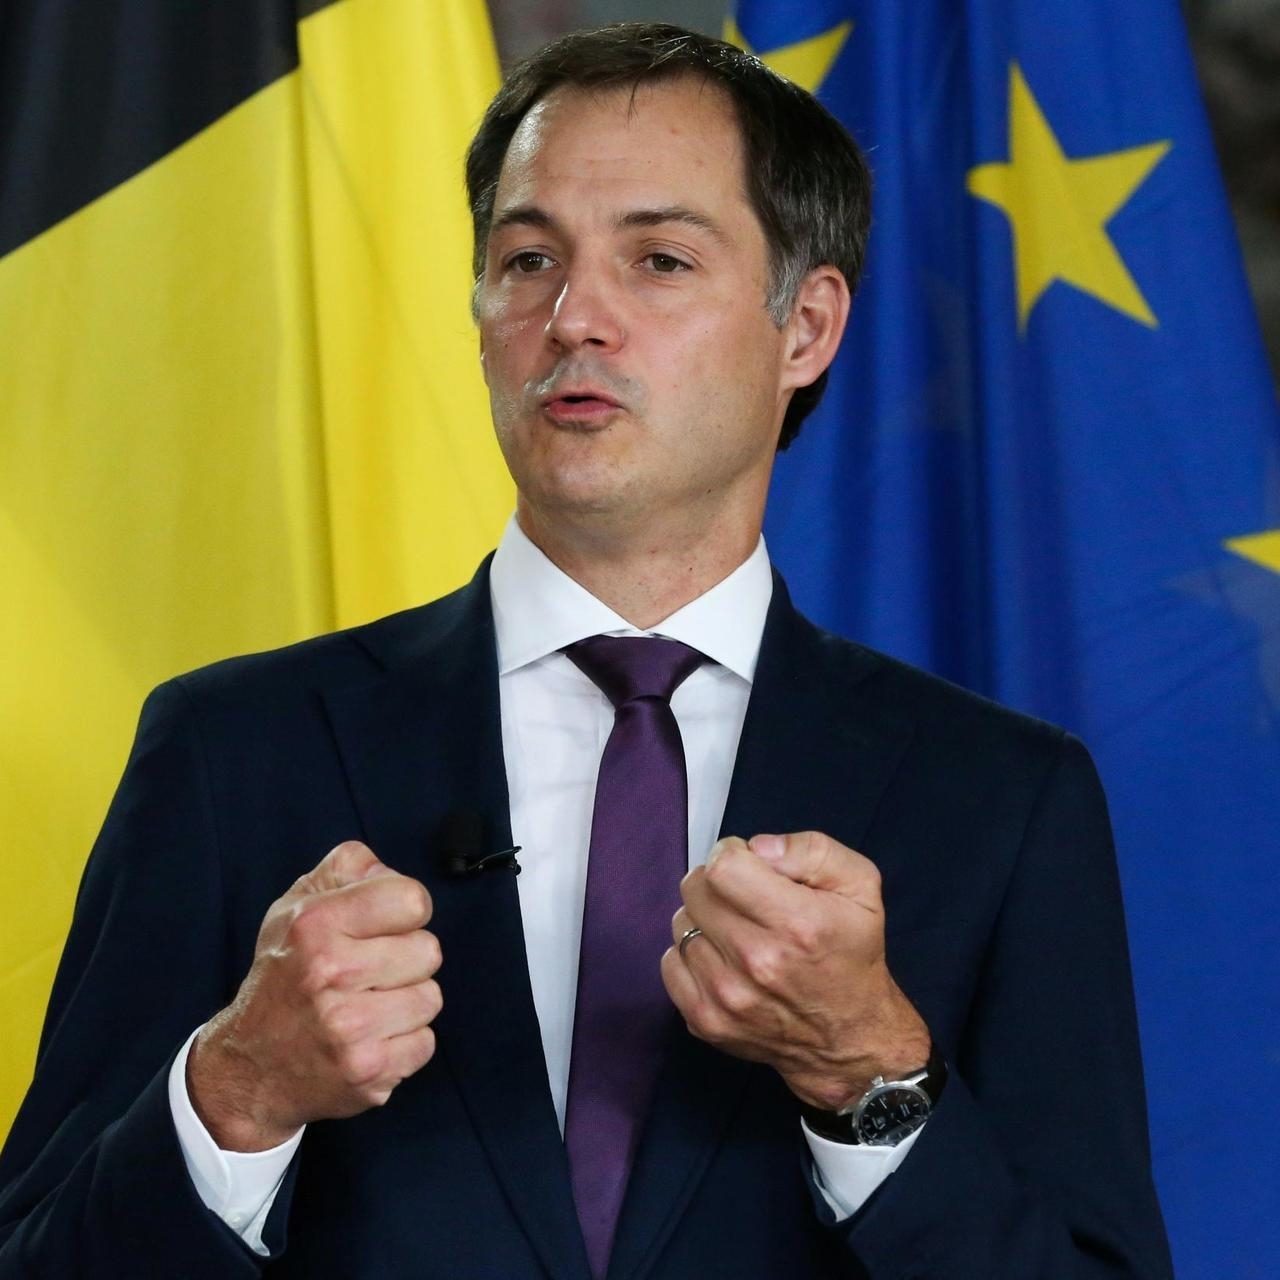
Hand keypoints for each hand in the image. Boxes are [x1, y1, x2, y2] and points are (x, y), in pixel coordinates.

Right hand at [187, 841, 441, 1150]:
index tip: (388, 924)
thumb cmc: (284, 976)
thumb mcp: (294, 906)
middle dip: (406, 959)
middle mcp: (331, 973)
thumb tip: (389, 871)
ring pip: (431, 997)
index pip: (411, 899)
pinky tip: (371, 1038)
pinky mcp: (368, 1072)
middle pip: (429, 950)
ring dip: (407, 1002)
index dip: (407, 910)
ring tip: (369, 1006)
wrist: (250, 1068)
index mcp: (315, 925)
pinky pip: (425, 1042)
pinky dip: (404, 1043)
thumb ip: (346, 869)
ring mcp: (349, 1027)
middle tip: (372, 972)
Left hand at [661, 831, 929, 1110]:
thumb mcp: (860, 885)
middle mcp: (757, 962)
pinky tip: (722, 958)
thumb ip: (813, 851)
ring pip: (681, 924)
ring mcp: (726, 996)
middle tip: (744, 896)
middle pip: (695, 891)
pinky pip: (670, 963)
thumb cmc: (852, 954)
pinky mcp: (706, 1021)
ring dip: (704, 919)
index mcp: (796, 924)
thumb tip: (757, 848)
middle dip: (717, 882)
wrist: (848, 1037)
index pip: (723, 868)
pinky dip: (691, 953)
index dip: (732, 854)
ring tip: (738, 931)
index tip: (748, 863)